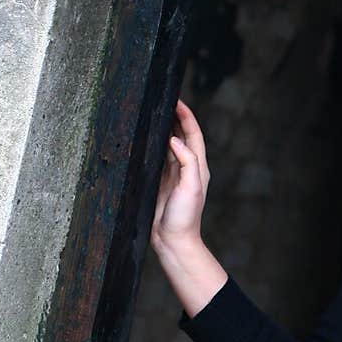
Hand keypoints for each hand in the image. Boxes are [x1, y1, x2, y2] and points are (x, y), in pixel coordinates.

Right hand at [151, 99, 210, 252]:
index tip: (175, 99)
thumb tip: (175, 139)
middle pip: (181, 135)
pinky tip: (143, 137)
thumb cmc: (185, 218)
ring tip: (152, 112)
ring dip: (162, 128)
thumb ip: (187, 161)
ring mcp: (172, 175)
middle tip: (161, 100)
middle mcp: (186, 168)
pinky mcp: (159, 182)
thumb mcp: (191, 188)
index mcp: (197, 167)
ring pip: (168, 144)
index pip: (193, 133)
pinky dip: (152, 145)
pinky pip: (156, 158)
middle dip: (174, 117)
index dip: (186, 115)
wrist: (173, 241)